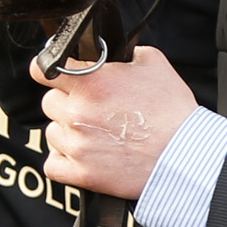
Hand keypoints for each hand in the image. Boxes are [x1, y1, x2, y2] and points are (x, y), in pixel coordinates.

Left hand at [32, 45, 197, 200]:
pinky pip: (53, 164)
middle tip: (94, 107)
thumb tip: (112, 53)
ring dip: (68, 131)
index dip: (48, 69)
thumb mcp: (154, 63)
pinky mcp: (81, 174)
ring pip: (52, 132)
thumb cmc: (172, 111)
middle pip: (49, 102)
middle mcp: (76, 112)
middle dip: (69, 101)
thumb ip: (125, 54)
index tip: (57, 75)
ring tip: (97, 133)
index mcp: (90, 82)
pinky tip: (84, 153)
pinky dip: (64, 160)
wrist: (184, 155)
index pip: (42, 69)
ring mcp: (76, 145)